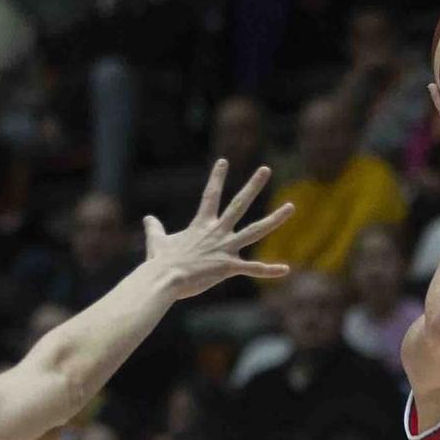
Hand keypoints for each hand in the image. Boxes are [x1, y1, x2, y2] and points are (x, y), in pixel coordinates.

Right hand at [145, 160, 293, 298]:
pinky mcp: (228, 267)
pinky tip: (286, 269)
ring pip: (256, 231)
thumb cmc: (160, 261)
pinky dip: (269, 270)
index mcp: (201, 224)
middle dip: (253, 186)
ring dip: (275, 219)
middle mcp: (217, 232)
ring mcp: (225, 248)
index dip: (217, 177)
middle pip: (239, 204)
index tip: (224, 160)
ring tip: (291, 207)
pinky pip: (253, 268)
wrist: (164, 278)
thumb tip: (148, 218)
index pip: (210, 194)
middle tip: (266, 169)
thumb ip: (155, 228)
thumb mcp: (157, 240)